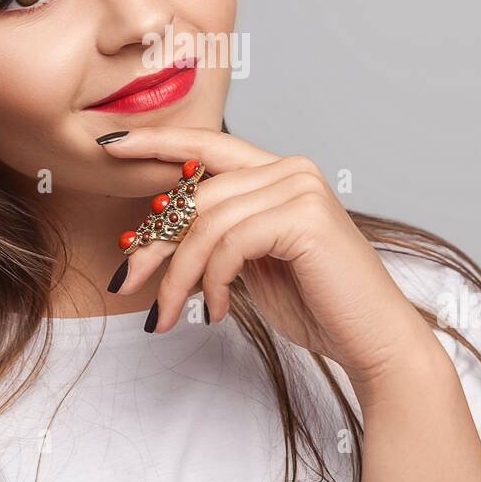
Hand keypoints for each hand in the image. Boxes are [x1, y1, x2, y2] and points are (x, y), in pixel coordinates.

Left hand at [100, 126, 441, 388]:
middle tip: (129, 281)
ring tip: (169, 314)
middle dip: (155, 242)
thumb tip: (150, 231)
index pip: (207, 145)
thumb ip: (216, 235)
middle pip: (196, 195)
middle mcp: (291, 169)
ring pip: (207, 224)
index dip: (156, 141)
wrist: (371, 340)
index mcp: (279, 171)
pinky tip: (216, 311)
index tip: (109, 145)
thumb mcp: (250, 263)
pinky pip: (229, 244)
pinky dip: (211, 282)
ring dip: (178, 276)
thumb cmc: (315, 304)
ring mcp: (301, 188)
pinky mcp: (304, 218)